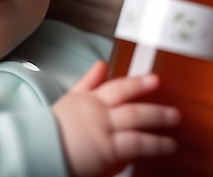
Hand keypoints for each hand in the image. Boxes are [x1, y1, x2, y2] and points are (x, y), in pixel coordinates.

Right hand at [53, 61, 179, 176]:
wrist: (38, 147)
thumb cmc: (48, 130)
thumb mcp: (68, 101)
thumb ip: (87, 83)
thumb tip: (101, 64)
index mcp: (87, 99)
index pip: (115, 87)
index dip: (136, 83)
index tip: (152, 80)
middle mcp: (97, 109)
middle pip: (129, 97)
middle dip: (152, 99)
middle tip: (171, 102)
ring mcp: (103, 127)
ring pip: (137, 117)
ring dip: (159, 117)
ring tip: (174, 120)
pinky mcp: (108, 147)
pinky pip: (137, 142)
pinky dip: (155, 143)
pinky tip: (167, 145)